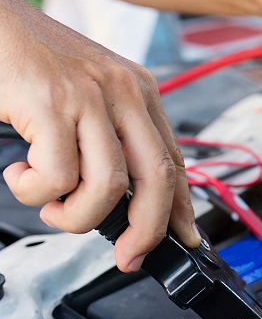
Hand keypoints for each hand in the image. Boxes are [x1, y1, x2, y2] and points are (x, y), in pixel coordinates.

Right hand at [0, 0, 199, 270]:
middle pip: (158, 178)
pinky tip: (19, 175)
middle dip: (147, 229)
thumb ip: (110, 138)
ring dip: (75, 215)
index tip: (185, 238)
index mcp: (138, 91)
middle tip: (129, 255)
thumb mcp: (86, 96)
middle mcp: (124, 91)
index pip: (174, 159)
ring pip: (108, 187)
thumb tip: (125, 198)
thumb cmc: (29, 62)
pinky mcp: (50, 102)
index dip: (182, 207)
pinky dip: (35, 192)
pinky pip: (57, 177)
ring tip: (49, 204)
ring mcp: (89, 96)